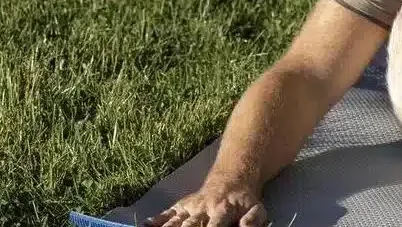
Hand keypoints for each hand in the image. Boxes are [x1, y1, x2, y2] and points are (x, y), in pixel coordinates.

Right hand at [142, 182, 266, 226]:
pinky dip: (156, 220)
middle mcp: (203, 208)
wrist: (233, 179)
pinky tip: (144, 225)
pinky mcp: (183, 206)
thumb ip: (252, 222)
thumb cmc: (245, 201)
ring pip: (175, 221)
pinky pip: (168, 213)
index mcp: (222, 210)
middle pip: (189, 226)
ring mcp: (191, 207)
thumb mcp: (257, 210)